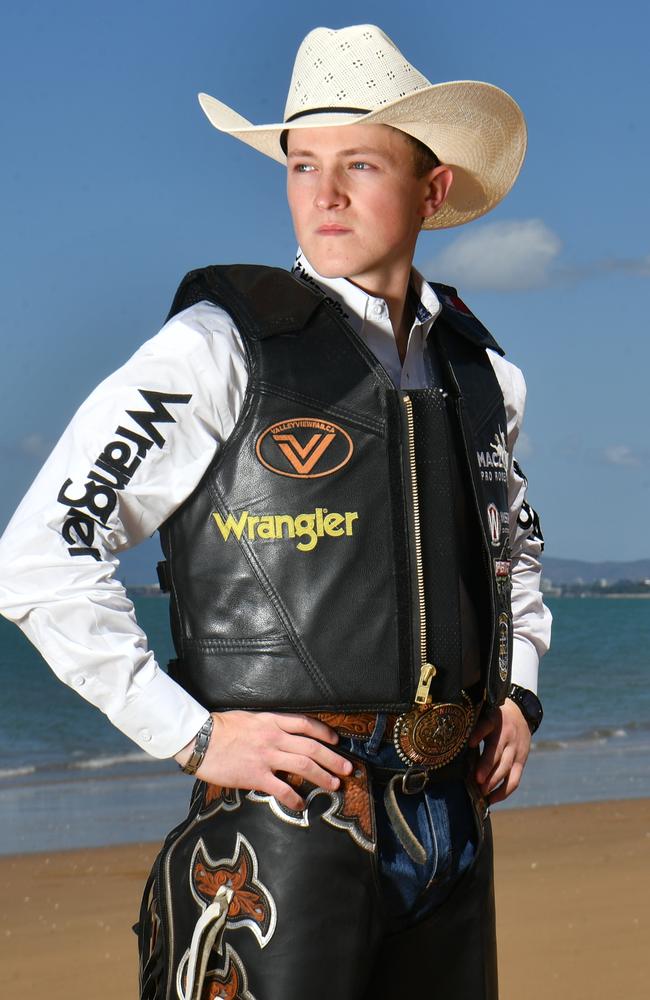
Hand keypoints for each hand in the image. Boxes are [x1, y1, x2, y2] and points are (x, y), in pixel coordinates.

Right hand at [175, 710, 352, 810]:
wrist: (200, 739)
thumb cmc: (220, 727)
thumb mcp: (249, 718)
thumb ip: (266, 726)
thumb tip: (280, 734)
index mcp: (272, 721)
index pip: (306, 724)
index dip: (324, 732)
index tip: (336, 740)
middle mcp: (274, 737)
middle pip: (312, 747)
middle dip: (333, 758)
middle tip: (348, 768)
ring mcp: (267, 757)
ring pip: (303, 766)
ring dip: (323, 776)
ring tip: (335, 784)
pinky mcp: (257, 775)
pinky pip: (282, 788)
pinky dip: (295, 797)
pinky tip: (302, 804)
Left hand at [469, 699, 531, 804]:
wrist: (522, 713)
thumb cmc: (494, 717)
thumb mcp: (485, 714)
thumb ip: (473, 727)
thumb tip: (452, 743)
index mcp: (494, 721)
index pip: (487, 726)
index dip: (478, 734)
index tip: (469, 743)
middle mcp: (506, 735)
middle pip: (497, 753)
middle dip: (486, 768)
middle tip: (476, 780)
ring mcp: (516, 750)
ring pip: (506, 768)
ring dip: (493, 782)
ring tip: (481, 792)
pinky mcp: (522, 761)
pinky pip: (514, 780)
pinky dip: (503, 792)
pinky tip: (491, 799)